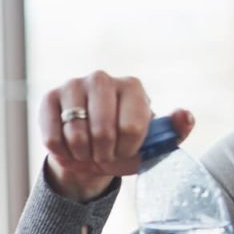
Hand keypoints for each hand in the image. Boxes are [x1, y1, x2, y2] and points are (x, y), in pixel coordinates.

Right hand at [40, 71, 194, 201]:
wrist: (90, 152)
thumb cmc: (127, 145)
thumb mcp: (156, 143)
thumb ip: (177, 130)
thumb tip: (184, 115)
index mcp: (133, 87)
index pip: (132, 127)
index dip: (128, 148)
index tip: (127, 150)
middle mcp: (103, 79)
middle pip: (103, 131)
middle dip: (105, 153)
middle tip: (105, 154)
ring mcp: (74, 85)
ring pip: (75, 133)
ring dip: (84, 154)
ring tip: (89, 151)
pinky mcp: (49, 98)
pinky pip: (53, 137)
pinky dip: (63, 152)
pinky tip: (71, 148)